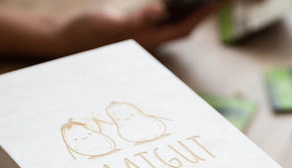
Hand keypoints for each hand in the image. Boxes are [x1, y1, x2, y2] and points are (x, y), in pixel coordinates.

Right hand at [53, 1, 223, 55]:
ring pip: (177, 23)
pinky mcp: (137, 30)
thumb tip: (161, 9)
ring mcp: (145, 36)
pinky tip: (178, 1)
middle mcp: (151, 40)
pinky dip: (176, 9)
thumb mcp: (112, 23)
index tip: (222, 1)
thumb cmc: (88, 34)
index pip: (185, 26)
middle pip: (186, 25)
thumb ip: (138, 19)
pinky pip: (164, 19)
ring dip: (193, 11)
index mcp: (149, 39)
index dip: (205, 14)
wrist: (68, 40)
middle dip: (205, 11)